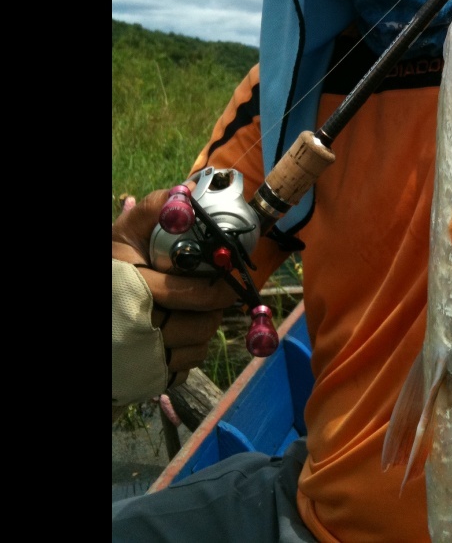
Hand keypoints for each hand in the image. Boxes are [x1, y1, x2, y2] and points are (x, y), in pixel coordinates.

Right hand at [112, 188, 237, 405]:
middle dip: (217, 301)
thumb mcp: (123, 234)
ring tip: (197, 304)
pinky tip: (180, 328)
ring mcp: (139, 356)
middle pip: (200, 321)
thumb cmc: (112, 266)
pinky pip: (189, 363)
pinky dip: (193, 347)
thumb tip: (187, 192)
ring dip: (206, 322)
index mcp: (128, 286)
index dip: (217, 284)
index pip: (187, 292)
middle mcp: (132, 326)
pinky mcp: (146, 376)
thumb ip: (154, 210)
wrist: (104, 315)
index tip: (231, 271)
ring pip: (199, 342)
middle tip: (225, 286)